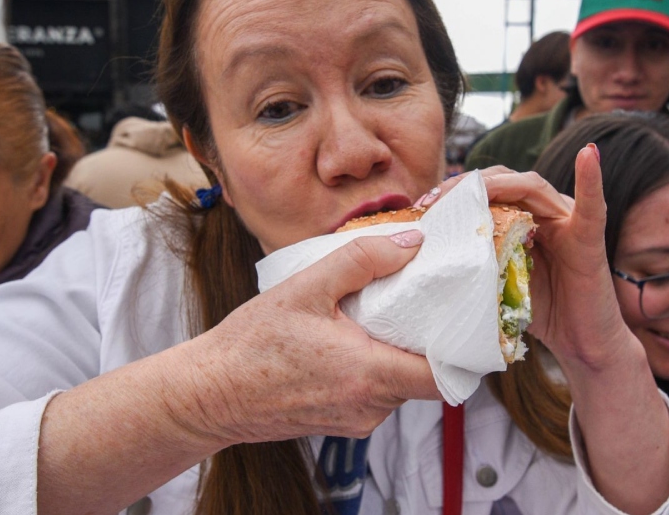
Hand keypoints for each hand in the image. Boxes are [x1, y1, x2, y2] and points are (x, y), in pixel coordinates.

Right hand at [183, 230, 440, 443]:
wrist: (209, 394)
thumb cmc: (250, 344)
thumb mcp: (306, 287)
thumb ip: (362, 260)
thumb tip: (411, 243)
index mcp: (368, 374)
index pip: (444, 376)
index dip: (459, 347)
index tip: (459, 317)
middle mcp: (369, 407)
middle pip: (423, 377)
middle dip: (422, 340)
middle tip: (413, 302)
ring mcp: (356, 421)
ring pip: (399, 386)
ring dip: (394, 354)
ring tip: (371, 320)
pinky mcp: (342, 425)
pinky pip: (375, 396)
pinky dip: (372, 369)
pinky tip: (348, 343)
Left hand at [421, 155, 635, 370]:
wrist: (579, 343)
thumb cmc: (538, 311)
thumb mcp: (497, 280)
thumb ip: (476, 261)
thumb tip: (428, 253)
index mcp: (522, 218)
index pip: (486, 190)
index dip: (455, 191)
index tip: (423, 205)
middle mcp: (546, 211)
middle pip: (504, 182)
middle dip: (467, 185)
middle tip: (434, 200)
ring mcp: (568, 220)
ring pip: (532, 186)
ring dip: (499, 184)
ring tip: (473, 187)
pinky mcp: (588, 238)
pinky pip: (592, 206)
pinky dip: (591, 178)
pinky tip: (588, 154)